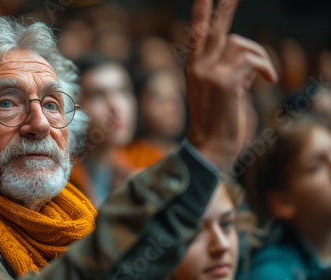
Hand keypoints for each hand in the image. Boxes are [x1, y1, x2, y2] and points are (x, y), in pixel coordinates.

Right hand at [185, 0, 277, 171]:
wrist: (209, 145)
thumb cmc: (215, 120)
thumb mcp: (217, 90)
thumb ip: (226, 68)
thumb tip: (249, 57)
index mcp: (193, 67)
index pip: (195, 34)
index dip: (200, 14)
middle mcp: (198, 66)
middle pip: (214, 28)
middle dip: (225, 7)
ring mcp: (210, 72)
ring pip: (241, 44)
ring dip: (259, 57)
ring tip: (263, 76)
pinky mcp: (225, 81)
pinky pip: (253, 61)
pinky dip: (266, 68)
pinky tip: (267, 81)